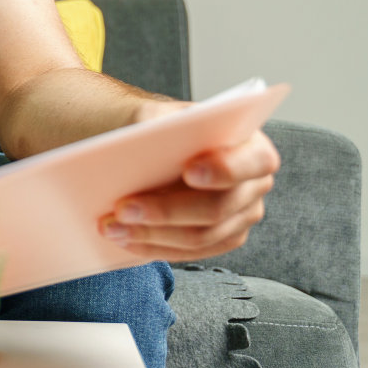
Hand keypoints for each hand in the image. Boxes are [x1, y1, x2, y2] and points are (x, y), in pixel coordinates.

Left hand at [99, 101, 281, 260]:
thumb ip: (159, 123)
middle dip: (166, 211)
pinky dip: (155, 247)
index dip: (224, 169)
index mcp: (251, 145)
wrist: (156, 146)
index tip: (188, 171)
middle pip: (217, 208)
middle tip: (123, 208)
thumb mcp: (160, 114)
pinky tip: (126, 239)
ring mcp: (242, 215)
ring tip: (112, 226)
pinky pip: (191, 253)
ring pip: (200, 237)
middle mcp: (255, 184)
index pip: (253, 161)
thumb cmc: (163, 127)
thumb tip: (146, 142)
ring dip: (152, 235)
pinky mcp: (223, 238)